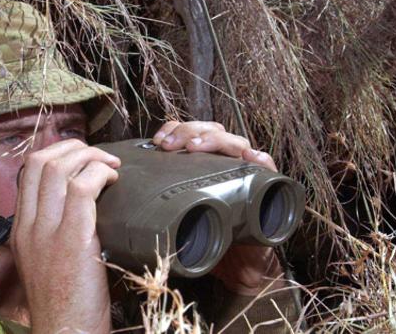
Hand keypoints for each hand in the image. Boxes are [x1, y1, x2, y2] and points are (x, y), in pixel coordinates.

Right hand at [9, 139, 119, 333]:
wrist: (65, 333)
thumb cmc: (65, 302)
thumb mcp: (46, 261)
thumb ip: (54, 230)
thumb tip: (82, 203)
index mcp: (21, 229)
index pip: (28, 171)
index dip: (57, 153)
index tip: (81, 157)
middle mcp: (28, 226)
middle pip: (41, 161)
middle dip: (75, 148)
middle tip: (100, 156)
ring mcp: (47, 232)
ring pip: (59, 168)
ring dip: (91, 157)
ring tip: (111, 166)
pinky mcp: (72, 239)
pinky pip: (82, 188)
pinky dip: (100, 175)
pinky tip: (114, 181)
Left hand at [153, 121, 283, 294]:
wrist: (236, 266)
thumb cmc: (205, 236)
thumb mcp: (177, 212)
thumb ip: (160, 197)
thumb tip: (129, 186)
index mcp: (204, 161)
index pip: (191, 131)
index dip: (175, 129)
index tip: (157, 141)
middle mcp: (226, 161)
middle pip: (211, 131)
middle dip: (188, 132)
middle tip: (168, 145)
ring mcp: (246, 171)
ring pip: (235, 142)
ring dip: (214, 140)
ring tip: (195, 146)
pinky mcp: (266, 186)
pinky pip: (267, 167)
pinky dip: (259, 159)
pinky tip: (248, 156)